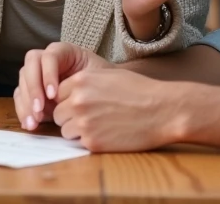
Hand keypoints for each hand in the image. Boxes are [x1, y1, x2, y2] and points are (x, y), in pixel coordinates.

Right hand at [14, 42, 112, 129]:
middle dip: (33, 89)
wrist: (101, 91)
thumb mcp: (98, 76)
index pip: (49, 57)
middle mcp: (45, 60)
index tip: (53, 95)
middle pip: (30, 68)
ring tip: (34, 122)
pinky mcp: (31, 91)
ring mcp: (36, 75)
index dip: (48, 75)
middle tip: (39, 109)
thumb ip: (86, 81)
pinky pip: (21, 98)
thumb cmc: (101, 81)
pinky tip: (30, 125)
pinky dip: (23, 111)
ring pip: (22, 83)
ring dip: (26, 103)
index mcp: (62, 51)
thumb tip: (74, 96)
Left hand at [53, 68, 181, 151]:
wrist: (162, 110)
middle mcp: (78, 100)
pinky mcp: (92, 142)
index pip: (57, 94)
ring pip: (65, 130)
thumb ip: (83, 82)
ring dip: (78, 130)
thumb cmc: (138, 91)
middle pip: (58, 113)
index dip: (68, 100)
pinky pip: (78, 143)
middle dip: (70, 117)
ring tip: (101, 125)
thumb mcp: (107, 76)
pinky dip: (90, 141)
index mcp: (80, 80)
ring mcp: (83, 122)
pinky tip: (108, 134)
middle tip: (92, 117)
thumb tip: (64, 92)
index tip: (82, 104)